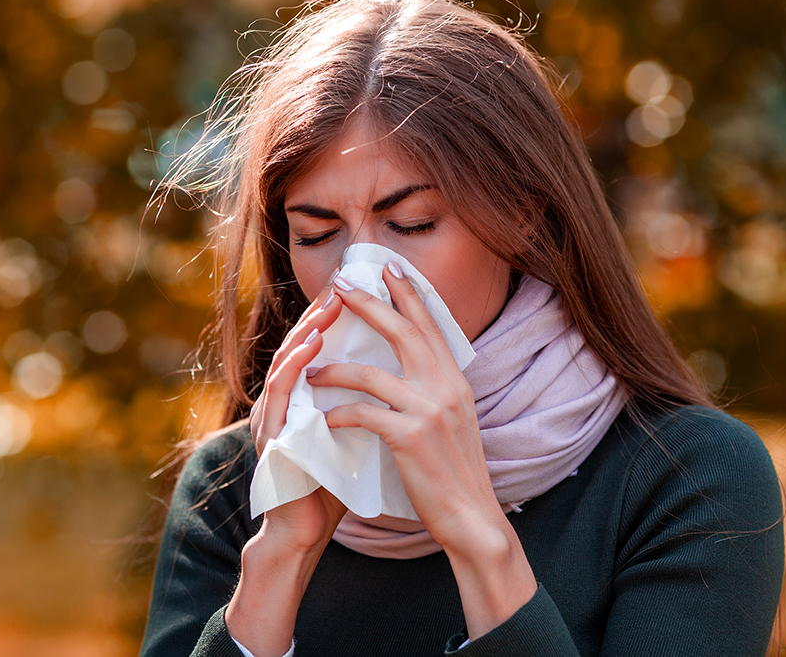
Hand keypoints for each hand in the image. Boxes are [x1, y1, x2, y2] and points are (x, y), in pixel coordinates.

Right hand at [250, 283, 346, 552]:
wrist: (305, 530)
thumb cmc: (330, 485)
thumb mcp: (356, 434)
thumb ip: (368, 405)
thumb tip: (405, 377)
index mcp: (307, 398)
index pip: (322, 347)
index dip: (340, 318)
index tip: (364, 291)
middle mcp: (287, 400)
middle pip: (302, 345)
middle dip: (323, 313)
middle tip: (345, 284)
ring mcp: (274, 416)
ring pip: (286, 360)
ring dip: (307, 331)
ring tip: (329, 306)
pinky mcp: (269, 435)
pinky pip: (279, 393)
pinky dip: (293, 366)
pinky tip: (310, 347)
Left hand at [312, 266, 535, 636]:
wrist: (473, 518)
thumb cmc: (456, 473)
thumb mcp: (455, 421)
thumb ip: (436, 391)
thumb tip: (416, 365)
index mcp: (456, 381)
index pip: (431, 325)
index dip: (409, 294)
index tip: (388, 267)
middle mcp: (446, 387)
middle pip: (403, 331)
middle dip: (369, 304)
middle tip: (341, 285)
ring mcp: (429, 411)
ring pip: (372, 372)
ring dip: (336, 369)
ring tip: (312, 370)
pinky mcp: (410, 437)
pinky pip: (363, 413)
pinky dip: (339, 413)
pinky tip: (325, 419)